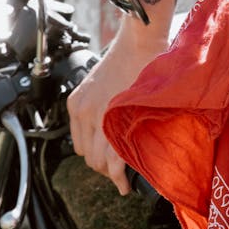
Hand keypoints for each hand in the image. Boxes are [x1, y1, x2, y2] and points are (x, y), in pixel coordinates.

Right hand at [67, 25, 166, 194]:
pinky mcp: (76, 99)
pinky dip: (85, 139)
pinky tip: (99, 139)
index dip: (118, 179)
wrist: (139, 41)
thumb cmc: (154, 71)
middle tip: (120, 173)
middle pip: (94, 159)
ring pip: (81, 149)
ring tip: (110, 157)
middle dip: (107, 170)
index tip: (125, 187)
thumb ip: (141, 132)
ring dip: (94, 156)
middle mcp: (94, 115)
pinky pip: (74, 131)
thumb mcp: (151, 108)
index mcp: (114, 119)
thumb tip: (139, 156)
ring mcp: (82, 107)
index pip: (110, 162)